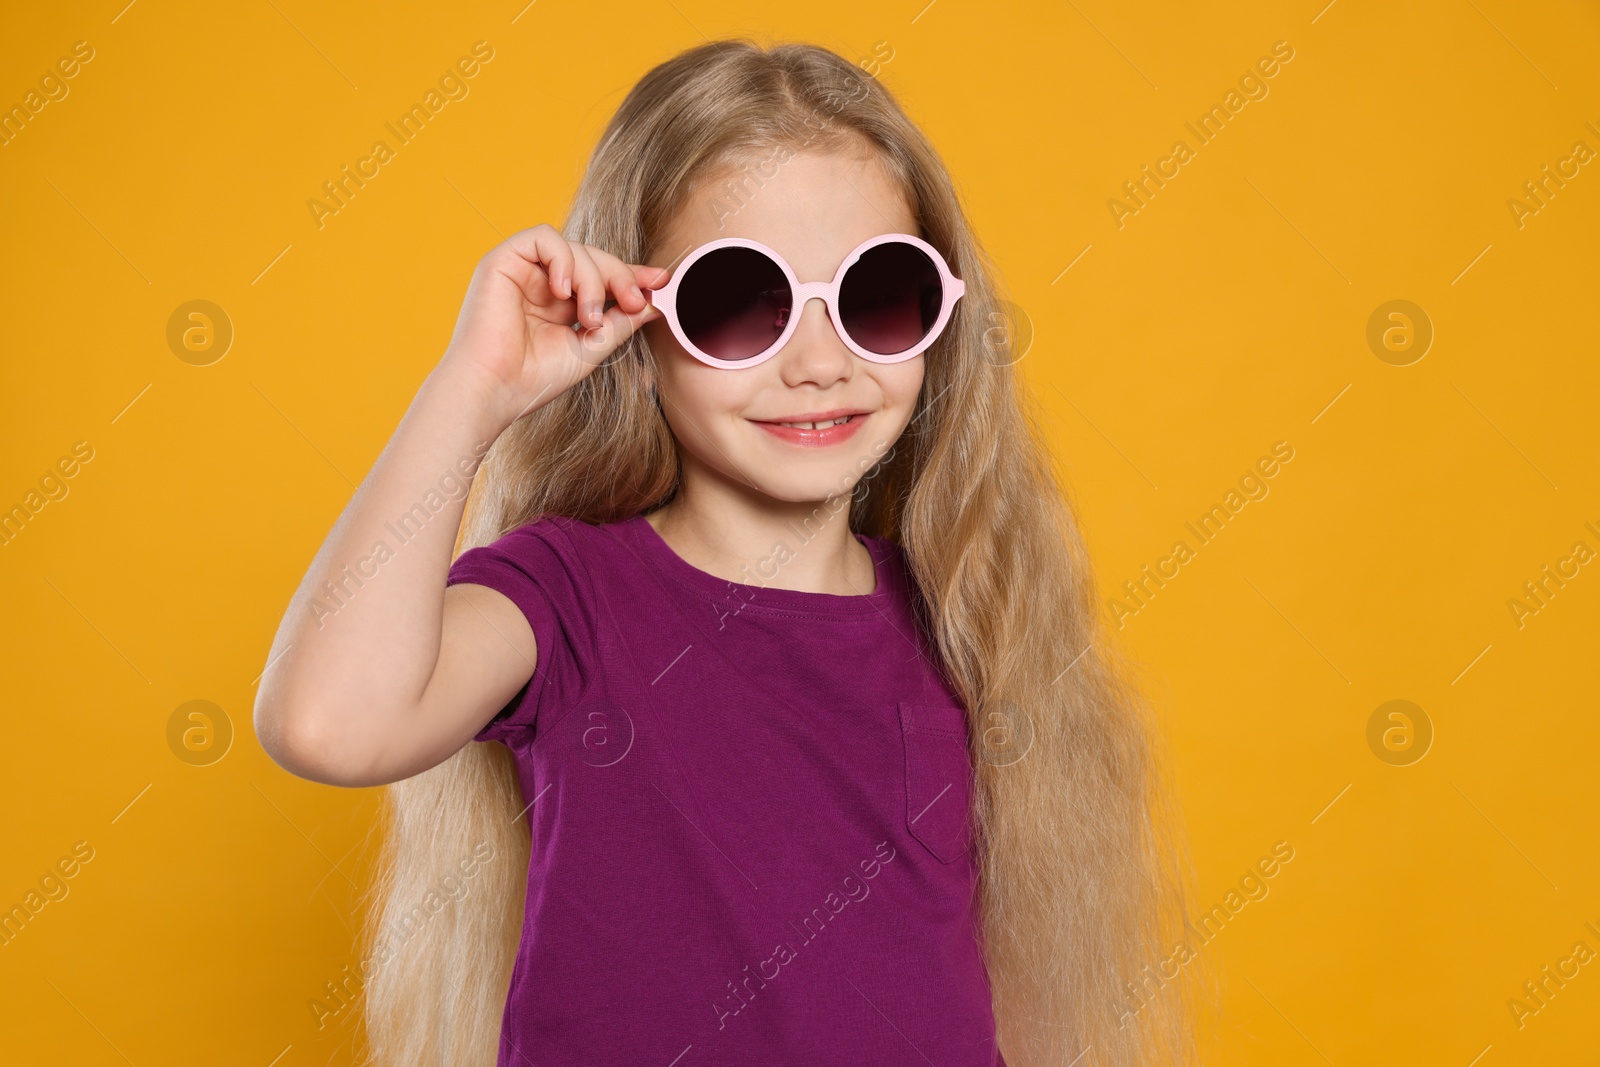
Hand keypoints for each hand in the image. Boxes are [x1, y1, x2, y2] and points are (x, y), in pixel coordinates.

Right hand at [439, 224, 669, 426]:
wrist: (494, 391)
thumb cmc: (535, 377)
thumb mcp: (592, 347)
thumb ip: (620, 322)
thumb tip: (655, 303)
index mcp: (559, 303)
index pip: (601, 276)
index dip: (632, 275)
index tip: (661, 282)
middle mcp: (541, 283)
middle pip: (593, 258)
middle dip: (620, 276)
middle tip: (633, 302)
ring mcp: (522, 271)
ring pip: (574, 248)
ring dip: (592, 279)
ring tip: (588, 317)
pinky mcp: (502, 261)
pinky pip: (543, 238)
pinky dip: (562, 259)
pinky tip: (562, 291)